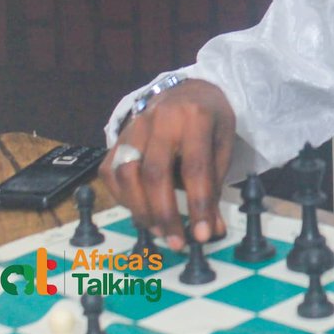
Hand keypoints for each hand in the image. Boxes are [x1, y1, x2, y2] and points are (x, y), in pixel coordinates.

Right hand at [100, 79, 235, 249]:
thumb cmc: (209, 120)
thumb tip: (210, 229)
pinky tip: (140, 211)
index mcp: (195, 118)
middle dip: (164, 214)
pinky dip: (122, 198)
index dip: (198, 205)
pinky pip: (110, 173)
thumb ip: (215, 184)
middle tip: (176, 242)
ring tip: (159, 230)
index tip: (201, 235)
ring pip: (126, 175)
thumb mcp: (223, 144)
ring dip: (140, 210)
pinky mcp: (116, 137)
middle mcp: (159, 120)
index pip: (195, 168)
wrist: (187, 91)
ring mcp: (133, 127)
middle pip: (154, 174)